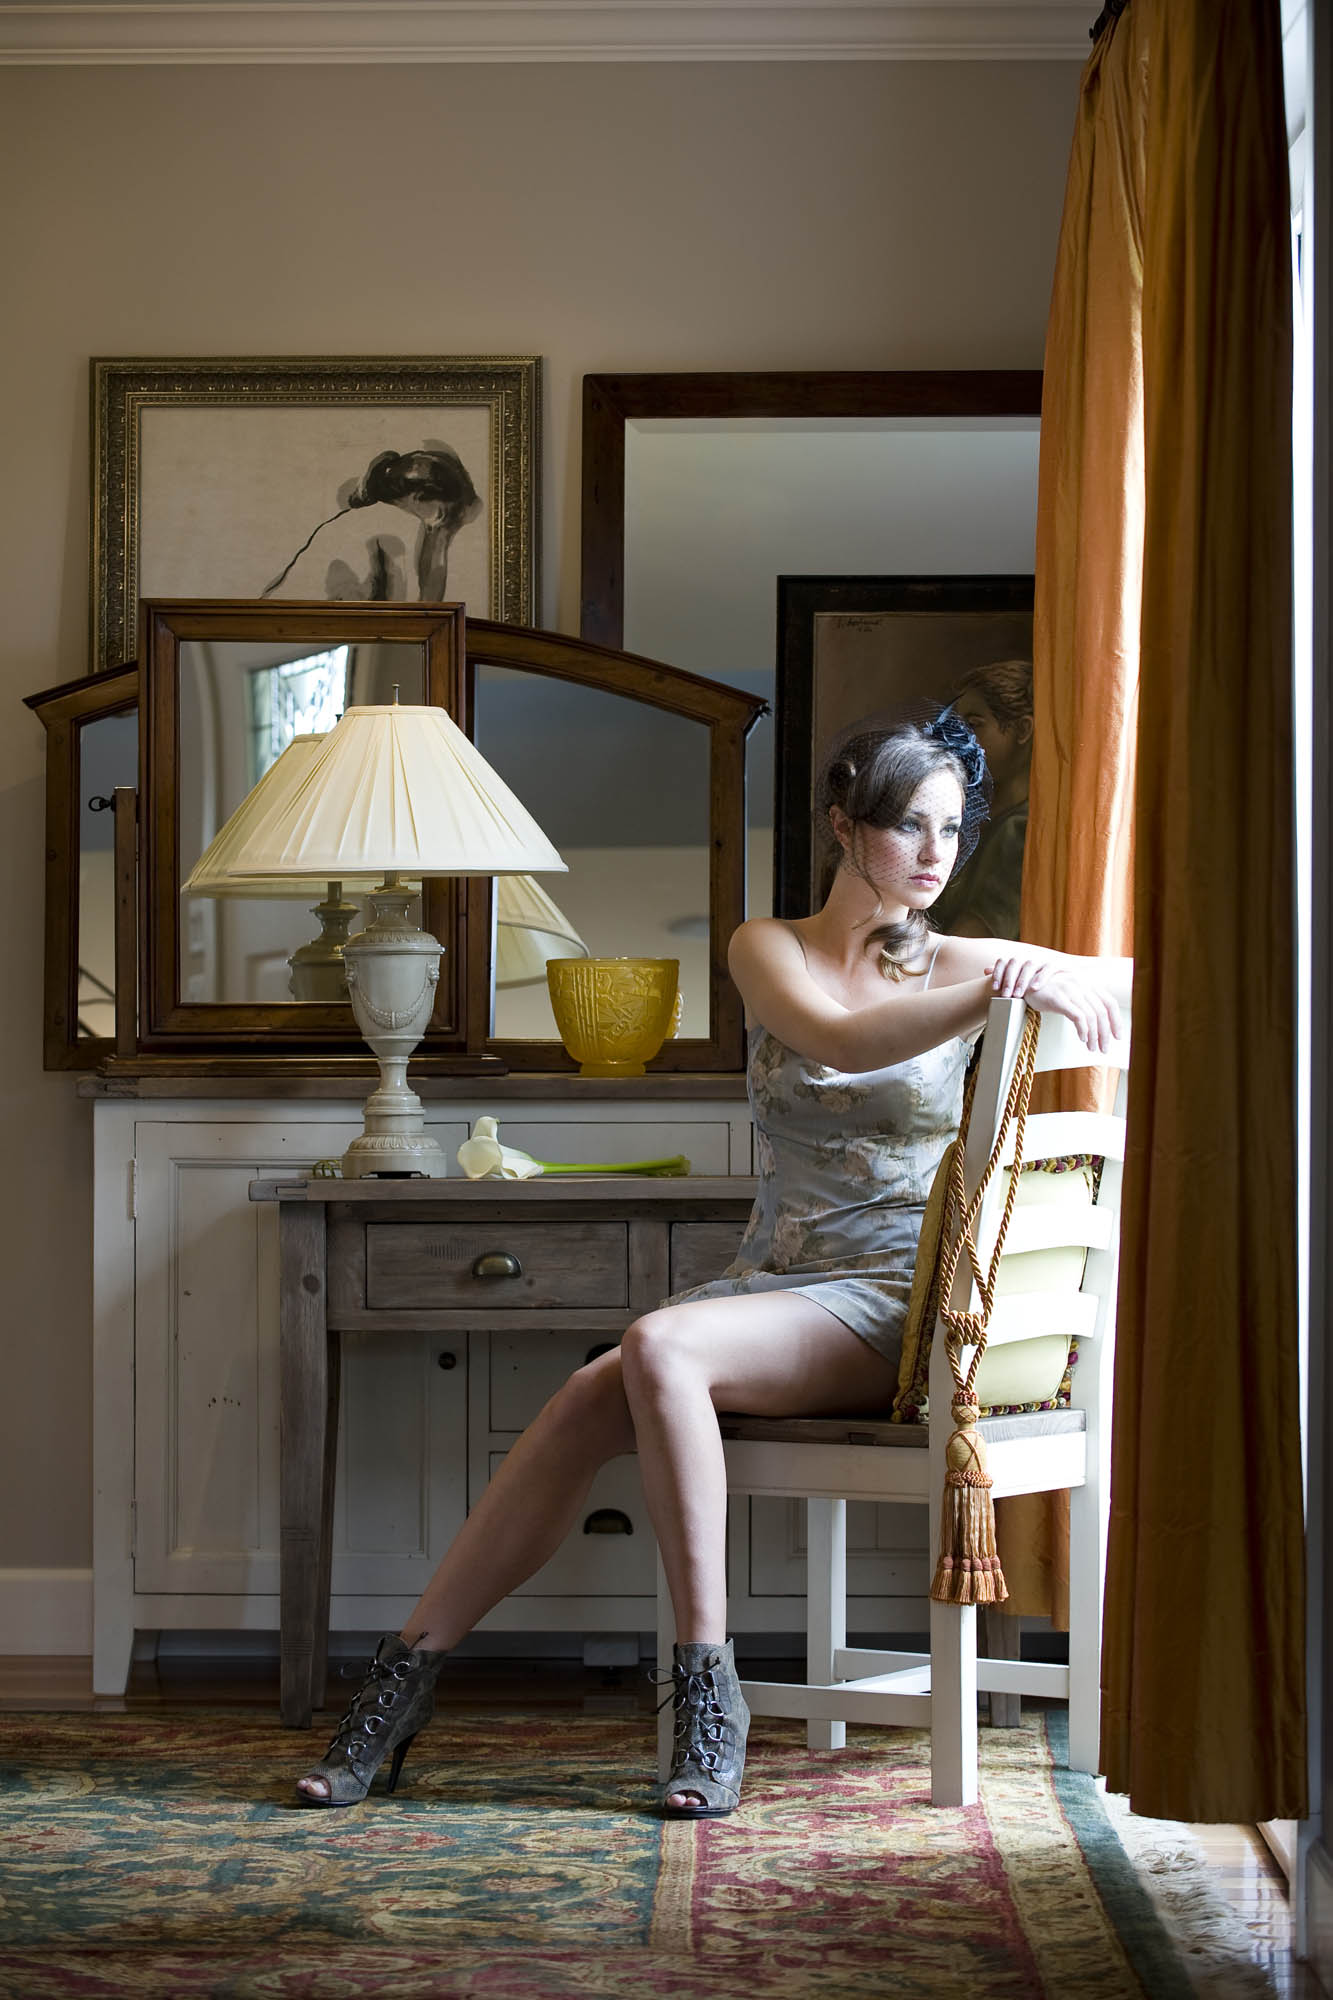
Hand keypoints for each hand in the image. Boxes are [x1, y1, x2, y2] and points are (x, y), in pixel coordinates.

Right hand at [984, 957, 1122, 1054]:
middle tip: (1103, 1049)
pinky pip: (1078, 1016)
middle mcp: (1082, 984)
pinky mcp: (1059, 997)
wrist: (1021, 982)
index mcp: (1087, 984)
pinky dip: (1083, 1029)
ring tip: (1092, 1048)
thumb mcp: (1067, 995)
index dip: (1116, 1021)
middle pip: (1102, 1012)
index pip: (1109, 1002)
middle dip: (1105, 1034)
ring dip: (1094, 1036)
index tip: (1118, 1037)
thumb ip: (1081, 1003)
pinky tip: (1081, 1038)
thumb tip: (1096, 1022)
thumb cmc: (1044, 991)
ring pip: (1091, 1016)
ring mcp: (1071, 989)